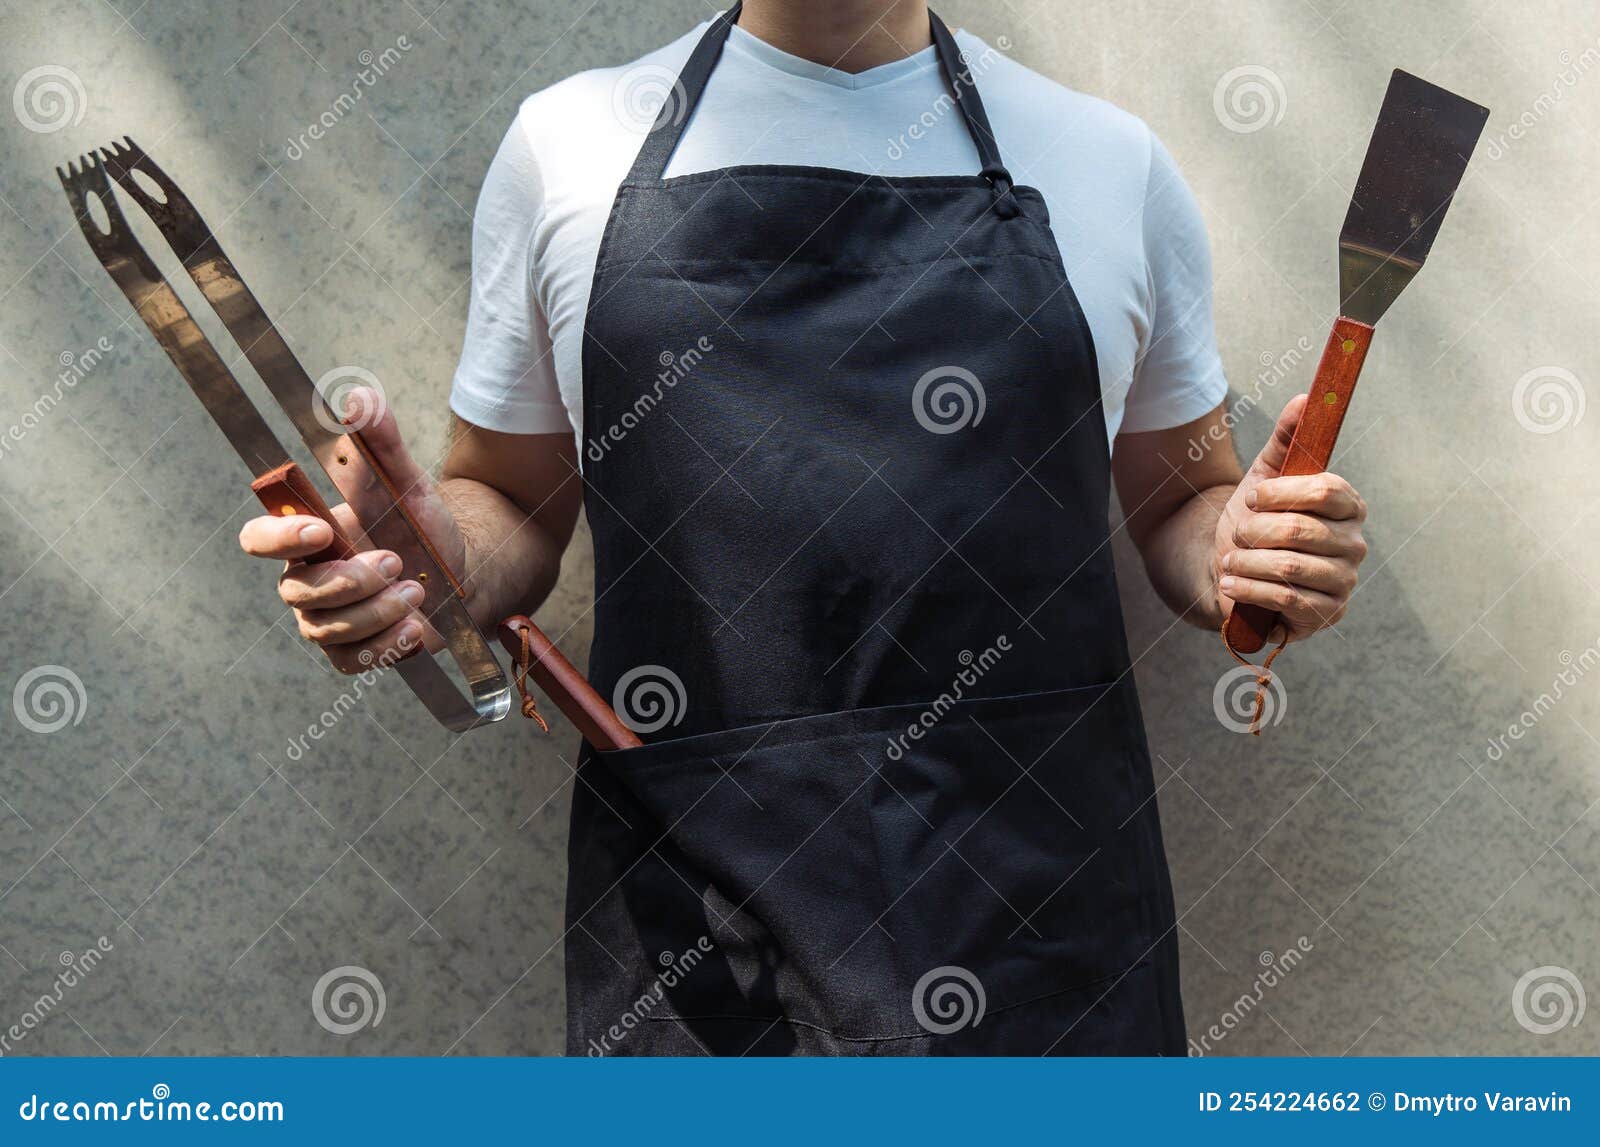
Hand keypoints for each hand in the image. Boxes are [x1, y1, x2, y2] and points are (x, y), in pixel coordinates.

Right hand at [237, 388, 466, 673]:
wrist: (459, 572)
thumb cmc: (418, 526)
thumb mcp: (405, 480)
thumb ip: (381, 441)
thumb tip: (358, 397)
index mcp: (305, 538)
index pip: (257, 541)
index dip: (279, 539)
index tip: (322, 530)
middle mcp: (305, 582)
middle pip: (297, 592)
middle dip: (349, 580)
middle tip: (396, 562)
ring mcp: (325, 622)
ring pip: (326, 629)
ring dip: (375, 611)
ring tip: (417, 592)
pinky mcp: (351, 653)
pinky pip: (351, 660)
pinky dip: (385, 645)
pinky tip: (416, 627)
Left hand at [1214, 394, 1368, 642]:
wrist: (1232, 570)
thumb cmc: (1255, 521)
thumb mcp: (1265, 476)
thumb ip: (1287, 440)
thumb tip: (1305, 397)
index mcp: (1348, 506)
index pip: (1326, 490)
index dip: (1282, 493)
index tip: (1253, 496)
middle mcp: (1354, 544)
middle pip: (1301, 530)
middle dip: (1255, 531)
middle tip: (1237, 534)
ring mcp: (1343, 582)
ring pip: (1290, 566)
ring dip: (1247, 561)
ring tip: (1230, 559)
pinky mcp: (1325, 615)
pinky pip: (1286, 600)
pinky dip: (1249, 589)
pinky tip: (1230, 582)